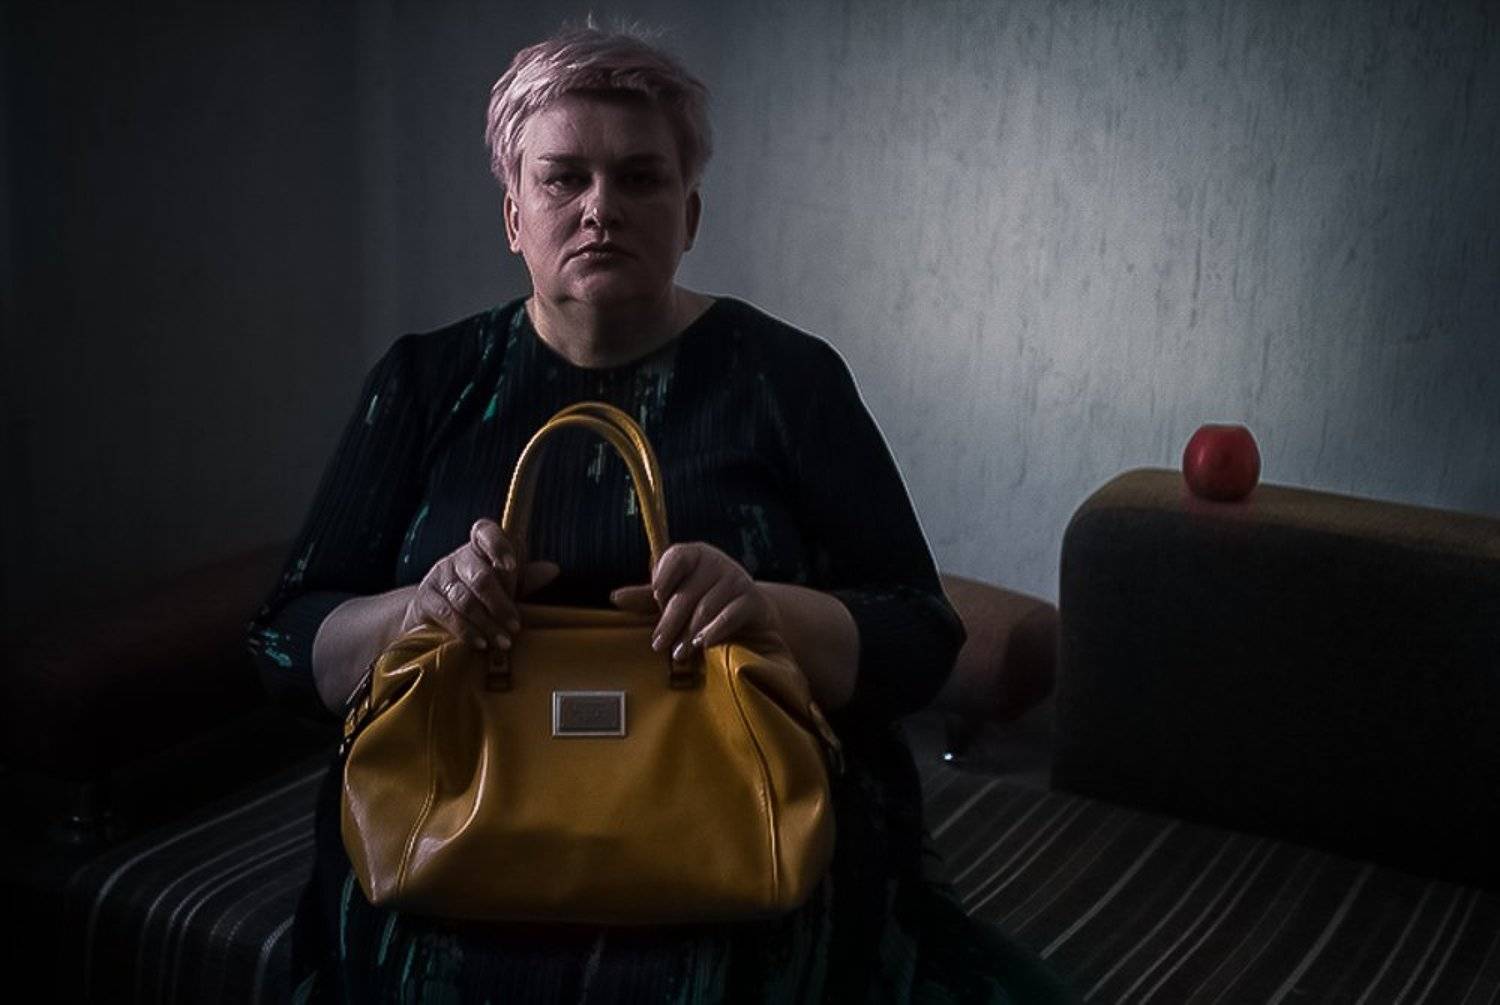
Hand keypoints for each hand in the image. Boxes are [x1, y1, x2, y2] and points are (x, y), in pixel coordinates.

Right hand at [399, 518, 559, 650]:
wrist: (437, 612)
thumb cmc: (482, 595)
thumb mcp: (506, 585)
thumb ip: (525, 578)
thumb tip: (553, 569)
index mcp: (481, 546)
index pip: (486, 532)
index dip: (498, 546)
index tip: (511, 566)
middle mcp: (459, 557)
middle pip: (480, 576)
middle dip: (500, 604)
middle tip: (515, 627)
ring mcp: (440, 576)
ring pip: (465, 599)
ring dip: (487, 623)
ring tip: (503, 641)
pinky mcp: (427, 598)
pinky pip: (448, 614)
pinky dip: (466, 631)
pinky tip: (481, 643)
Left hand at [609, 543, 781, 662]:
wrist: (750, 616)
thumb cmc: (702, 603)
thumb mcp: (673, 598)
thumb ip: (646, 598)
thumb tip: (615, 597)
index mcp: (694, 555)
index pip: (676, 556)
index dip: (664, 576)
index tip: (656, 598)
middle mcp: (717, 562)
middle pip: (687, 591)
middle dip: (670, 621)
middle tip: (658, 644)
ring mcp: (737, 580)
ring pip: (707, 608)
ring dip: (689, 634)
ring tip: (679, 653)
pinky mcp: (753, 600)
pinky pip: (731, 615)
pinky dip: (715, 631)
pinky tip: (704, 644)